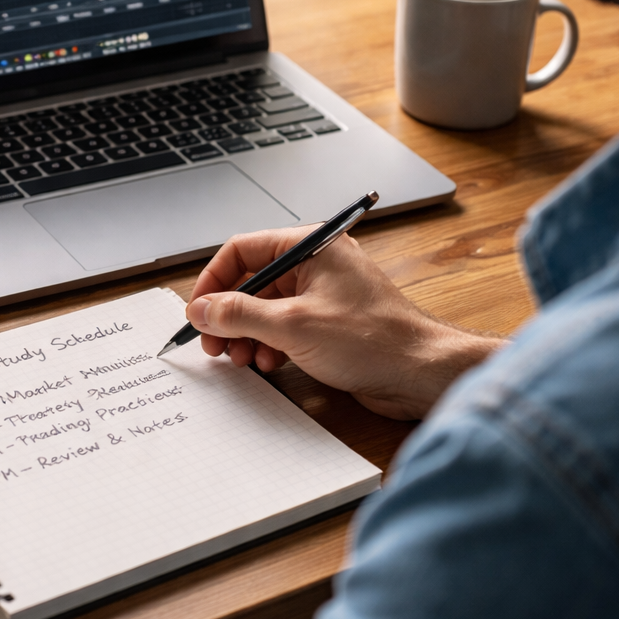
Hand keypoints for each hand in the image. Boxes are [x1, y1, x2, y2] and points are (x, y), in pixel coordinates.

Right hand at [186, 227, 503, 419]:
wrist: (421, 372)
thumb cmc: (373, 339)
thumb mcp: (292, 325)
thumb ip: (239, 314)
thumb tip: (202, 308)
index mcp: (310, 246)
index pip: (243, 249)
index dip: (214, 279)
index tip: (198, 310)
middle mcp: (316, 264)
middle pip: (252, 281)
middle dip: (229, 314)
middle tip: (213, 343)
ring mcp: (323, 293)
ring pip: (266, 307)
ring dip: (247, 333)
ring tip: (240, 358)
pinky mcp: (329, 322)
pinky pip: (285, 326)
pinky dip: (269, 344)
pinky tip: (266, 364)